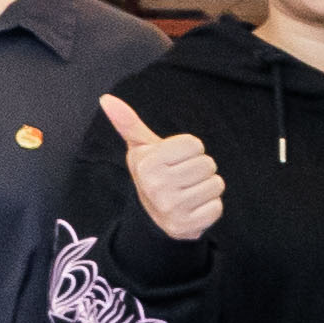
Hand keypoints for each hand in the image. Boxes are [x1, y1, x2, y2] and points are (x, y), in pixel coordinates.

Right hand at [100, 90, 225, 242]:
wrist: (155, 218)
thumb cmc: (153, 174)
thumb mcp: (141, 149)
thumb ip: (128, 123)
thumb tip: (106, 98)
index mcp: (146, 163)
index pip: (194, 144)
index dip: (189, 150)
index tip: (175, 161)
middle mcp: (156, 186)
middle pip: (207, 163)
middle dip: (199, 169)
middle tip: (182, 178)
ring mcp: (171, 207)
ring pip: (216, 184)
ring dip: (206, 187)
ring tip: (188, 192)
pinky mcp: (187, 225)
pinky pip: (217, 206)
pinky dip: (210, 206)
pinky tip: (193, 208)